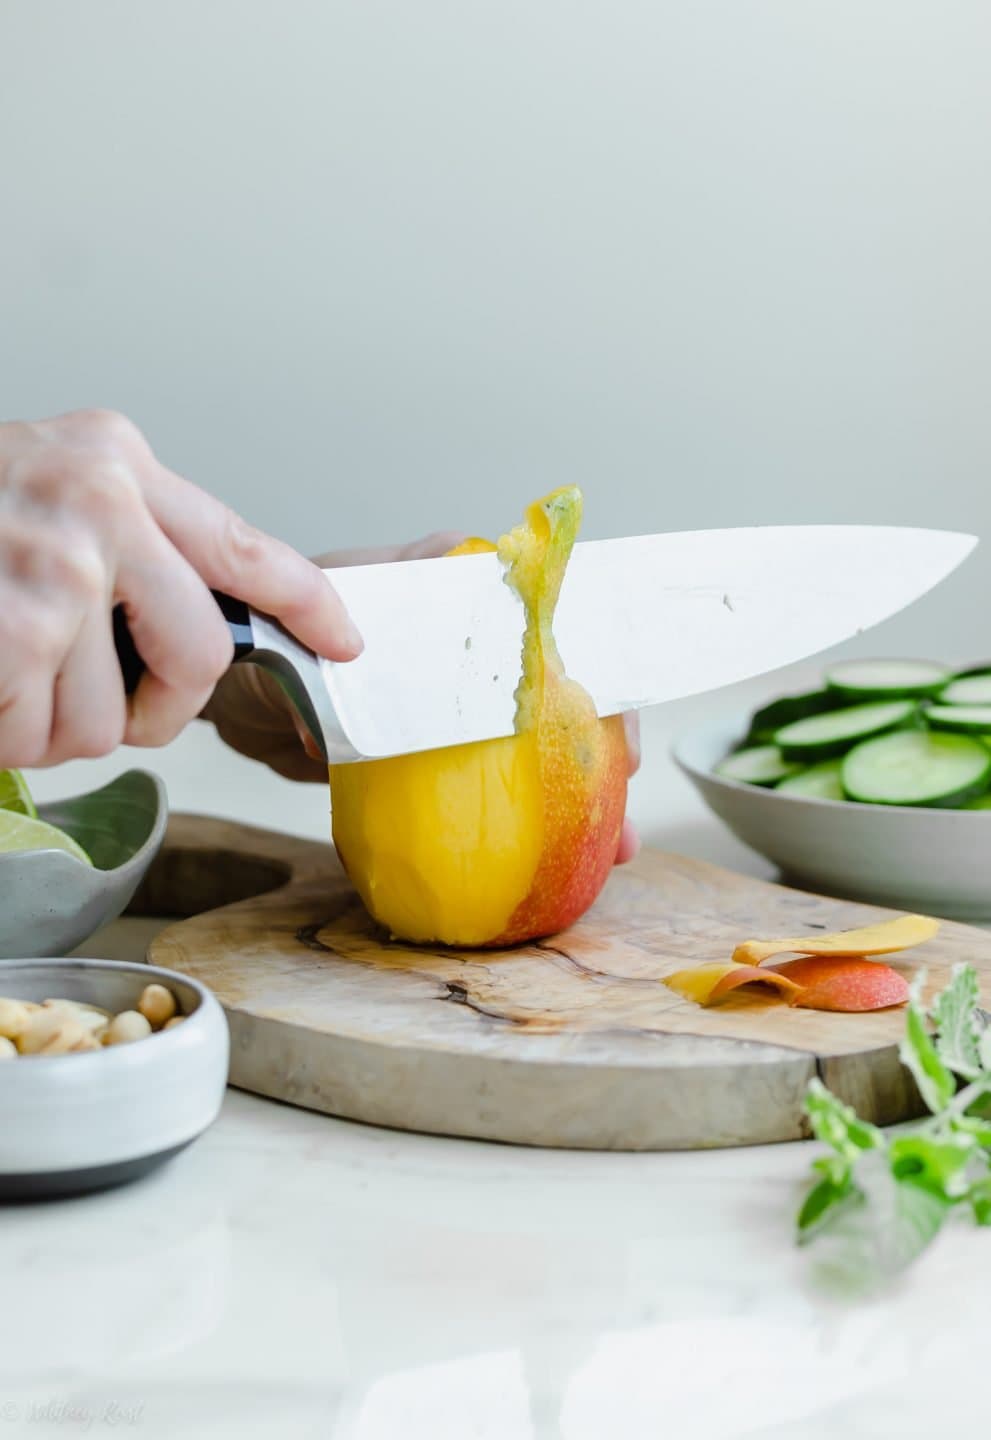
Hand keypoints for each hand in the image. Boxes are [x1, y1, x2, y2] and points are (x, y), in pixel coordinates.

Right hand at [0, 410, 362, 767]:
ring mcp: (63, 570)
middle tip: (103, 706)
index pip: (243, 547)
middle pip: (200, 658)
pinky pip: (40, 737)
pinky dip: (5, 733)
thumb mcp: (43, 481)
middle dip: (156, 709)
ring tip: (6, 673)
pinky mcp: (17, 632)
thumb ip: (123, 534)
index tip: (344, 639)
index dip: (306, 605)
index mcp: (118, 465)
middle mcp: (103, 506)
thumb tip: (180, 619)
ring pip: (106, 720)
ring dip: (51, 726)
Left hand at [205, 529, 642, 865]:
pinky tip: (558, 862)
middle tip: (619, 795)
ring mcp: (468, 694)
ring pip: (542, 734)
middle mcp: (472, 634)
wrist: (245, 688)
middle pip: (559, 681)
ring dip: (578, 789)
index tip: (604, 721)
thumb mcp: (290, 638)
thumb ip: (312, 672)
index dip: (584, 666)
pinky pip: (504, 777)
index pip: (538, 611)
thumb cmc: (270, 633)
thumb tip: (320, 730)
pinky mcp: (454, 746)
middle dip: (598, 739)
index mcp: (448, 583)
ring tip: (609, 847)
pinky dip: (533, 817)